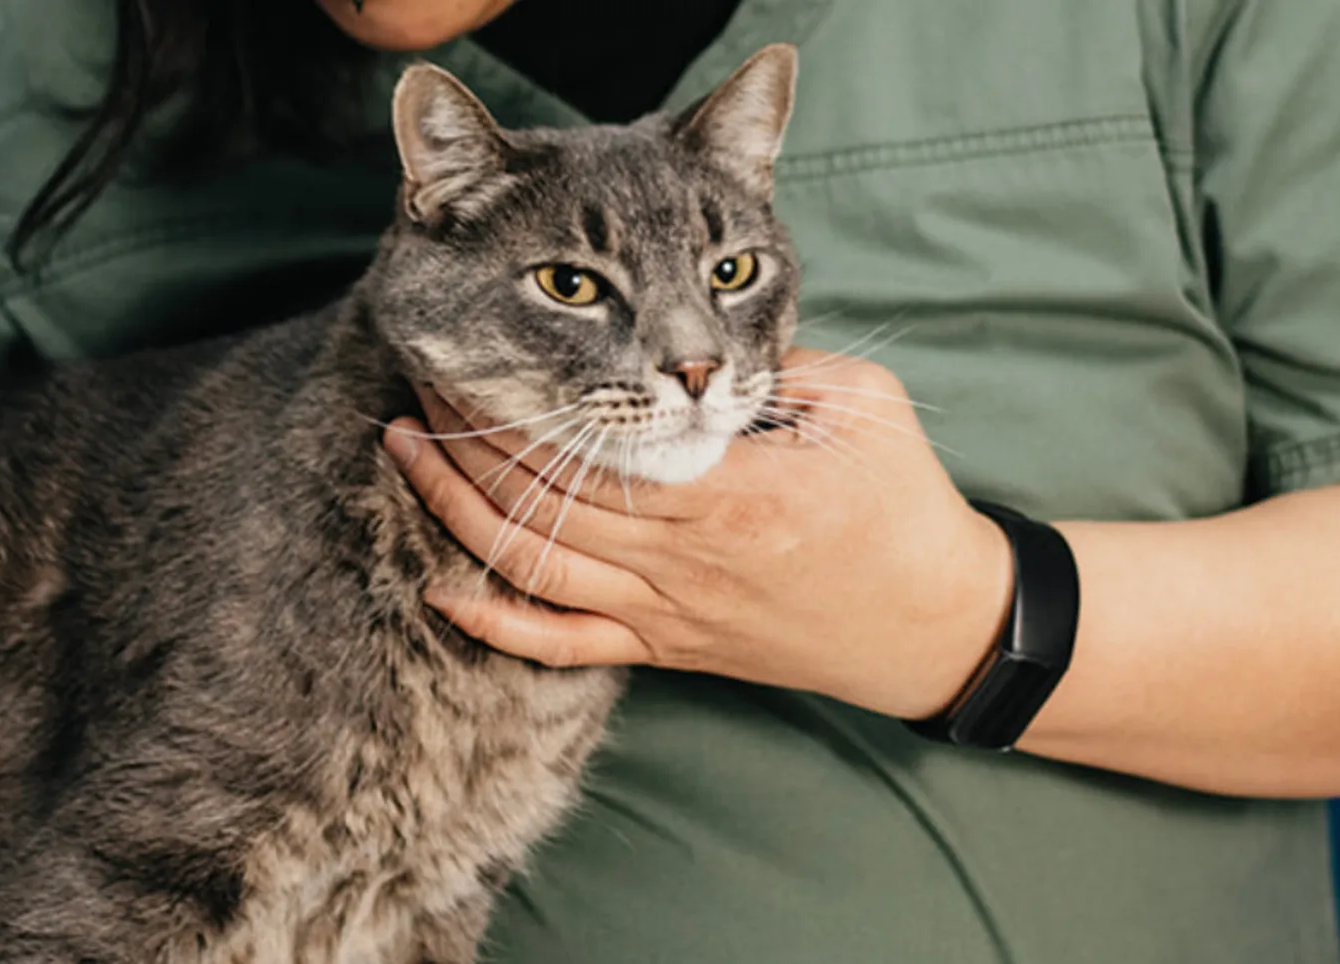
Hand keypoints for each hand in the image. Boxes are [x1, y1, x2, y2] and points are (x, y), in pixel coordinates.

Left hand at [385, 349, 1013, 720]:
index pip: (595, 439)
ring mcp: (667, 610)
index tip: (477, 346)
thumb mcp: (861, 404)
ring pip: (535, 563)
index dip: (522, 397)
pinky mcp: (665, 647)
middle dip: (469, 434)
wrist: (934, 624)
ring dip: (459, 506)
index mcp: (731, 490)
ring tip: (404, 447)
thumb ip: (774, 361)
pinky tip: (440, 588)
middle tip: (421, 376)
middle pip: (543, 495)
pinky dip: (495, 622)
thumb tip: (688, 331)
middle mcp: (684, 558)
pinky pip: (563, 645)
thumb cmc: (902, 504)